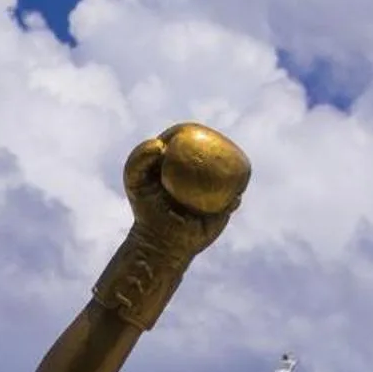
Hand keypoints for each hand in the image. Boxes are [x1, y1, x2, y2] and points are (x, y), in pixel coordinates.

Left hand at [121, 122, 250, 259]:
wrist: (159, 240)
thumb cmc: (145, 208)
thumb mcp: (135, 181)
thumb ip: (138, 159)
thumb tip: (159, 145)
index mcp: (182, 160)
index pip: (191, 139)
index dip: (193, 132)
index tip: (191, 135)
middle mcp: (201, 172)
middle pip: (216, 153)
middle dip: (222, 146)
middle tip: (219, 148)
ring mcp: (214, 189)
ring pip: (230, 175)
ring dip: (237, 168)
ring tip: (236, 170)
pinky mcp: (223, 207)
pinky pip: (233, 200)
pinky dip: (234, 198)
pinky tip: (232, 199)